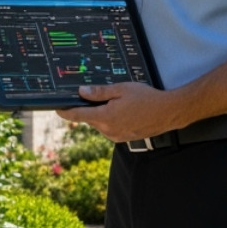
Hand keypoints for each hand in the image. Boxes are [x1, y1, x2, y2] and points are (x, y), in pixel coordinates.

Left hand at [56, 83, 188, 144]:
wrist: (168, 113)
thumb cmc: (146, 98)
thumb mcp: (121, 89)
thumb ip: (99, 92)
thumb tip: (81, 92)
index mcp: (105, 117)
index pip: (78, 116)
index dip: (66, 112)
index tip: (57, 109)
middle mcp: (108, 130)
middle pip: (90, 118)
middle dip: (90, 108)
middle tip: (95, 95)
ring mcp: (116, 136)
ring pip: (100, 124)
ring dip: (102, 114)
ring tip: (117, 102)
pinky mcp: (123, 138)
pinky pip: (110, 128)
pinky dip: (111, 120)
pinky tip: (124, 111)